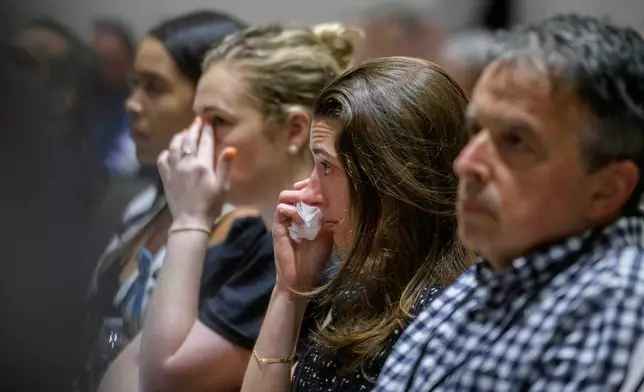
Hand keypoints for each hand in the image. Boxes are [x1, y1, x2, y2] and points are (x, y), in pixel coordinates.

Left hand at [157, 117, 235, 226]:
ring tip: (185, 132)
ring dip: (180, 137)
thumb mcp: (222, 186)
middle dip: (194, 128)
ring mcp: (174, 169)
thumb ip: (224, 166)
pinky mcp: (166, 176)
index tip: (208, 119)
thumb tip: (230, 149)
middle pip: (189, 140)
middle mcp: (187, 163)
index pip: (205, 141)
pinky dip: (167, 151)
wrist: (190, 221)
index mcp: (203, 164)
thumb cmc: (211, 205)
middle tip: (198, 120)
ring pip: (174, 146)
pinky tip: (171, 151)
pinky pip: (163, 158)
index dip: (207, 129)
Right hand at [273, 179, 333, 293]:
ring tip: (309, 207)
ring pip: (286, 196)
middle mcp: (296, 214)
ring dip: (298, 198)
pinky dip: (292, 211)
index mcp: (308, 214)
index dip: (315, 187)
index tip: (328, 189)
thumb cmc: (315, 259)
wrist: (301, 278)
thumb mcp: (327, 235)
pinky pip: (281, 209)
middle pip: (297, 190)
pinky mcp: (278, 227)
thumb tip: (332, 200)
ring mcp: (286, 220)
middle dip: (307, 189)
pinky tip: (302, 221)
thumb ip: (327, 218)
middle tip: (318, 196)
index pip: (308, 192)